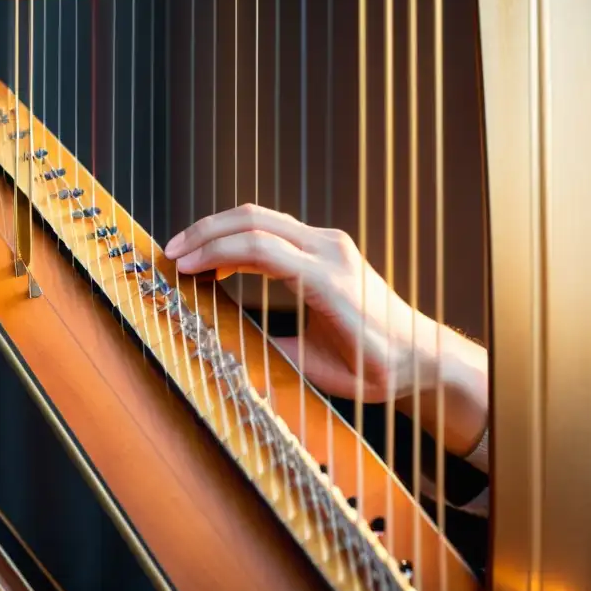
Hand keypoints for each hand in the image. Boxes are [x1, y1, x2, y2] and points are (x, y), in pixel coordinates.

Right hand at [164, 203, 488, 454]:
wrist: (419, 353)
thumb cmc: (375, 368)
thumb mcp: (321, 372)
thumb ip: (274, 356)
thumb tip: (225, 353)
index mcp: (328, 280)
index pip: (258, 248)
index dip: (214, 253)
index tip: (181, 267)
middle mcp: (330, 251)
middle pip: (255, 220)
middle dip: (207, 232)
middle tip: (172, 252)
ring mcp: (330, 243)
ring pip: (263, 217)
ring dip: (220, 229)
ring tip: (188, 253)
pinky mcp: (328, 245)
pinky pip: (276, 229)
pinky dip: (241, 236)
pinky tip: (222, 260)